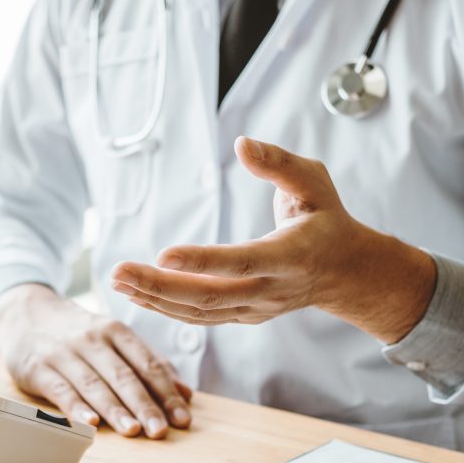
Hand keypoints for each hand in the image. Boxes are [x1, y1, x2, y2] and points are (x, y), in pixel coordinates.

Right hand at [0, 284, 192, 437]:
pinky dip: (77, 408)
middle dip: (144, 405)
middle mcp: (92, 339)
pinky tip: (91, 424)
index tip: (182, 418)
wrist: (25, 312)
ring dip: (115, 409)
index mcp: (116, 331)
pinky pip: (61, 390)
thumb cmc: (78, 332)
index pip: (147, 364)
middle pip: (123, 376)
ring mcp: (64, 353)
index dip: (166, 392)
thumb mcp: (114, 338)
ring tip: (133, 430)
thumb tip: (186, 394)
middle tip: (160, 430)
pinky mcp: (39, 368)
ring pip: (94, 384)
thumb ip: (148, 364)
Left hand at [111, 137, 436, 343]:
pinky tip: (137, 294)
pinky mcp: (243, 316)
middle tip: (118, 271)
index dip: (203, 260)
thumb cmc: (326, 218)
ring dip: (154, 299)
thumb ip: (279, 163)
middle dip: (160, 286)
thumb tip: (242, 143)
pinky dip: (166, 309)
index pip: (243, 260)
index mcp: (292, 255)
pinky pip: (200, 318)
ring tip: (117, 280)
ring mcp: (257, 308)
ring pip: (200, 312)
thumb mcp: (314, 181)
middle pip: (211, 295)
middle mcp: (272, 289)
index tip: (163, 254)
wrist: (346, 272)